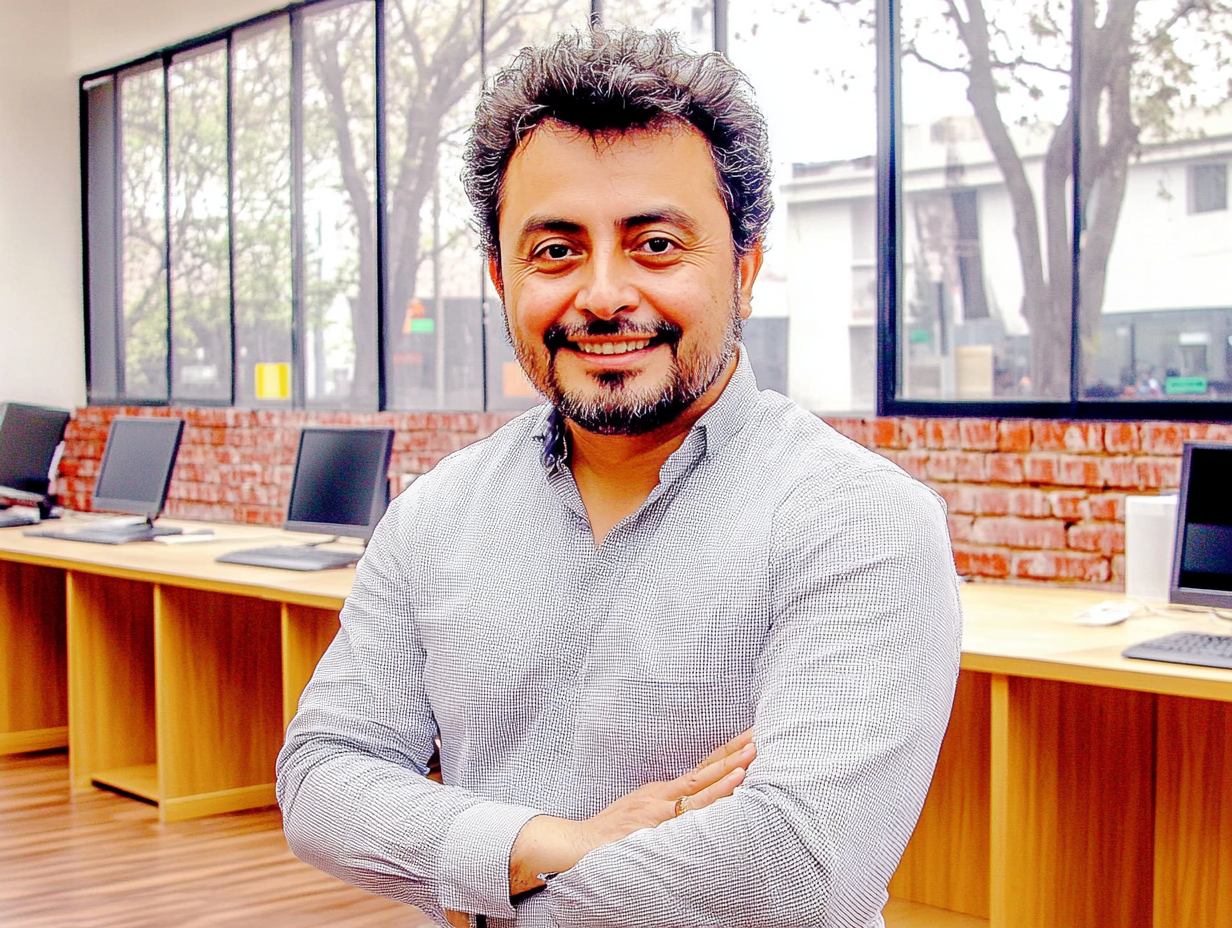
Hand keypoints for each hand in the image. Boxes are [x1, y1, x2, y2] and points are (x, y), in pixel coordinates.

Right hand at [508, 728, 755, 894]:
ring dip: (730, 768)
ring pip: (704, 785)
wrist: (578, 847)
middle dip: (736, 752)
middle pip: (707, 769)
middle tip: (762, 734)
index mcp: (662, 792)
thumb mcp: (640, 813)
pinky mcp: (659, 822)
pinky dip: (716, 793)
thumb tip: (692, 807)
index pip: (703, 767)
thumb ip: (665, 808)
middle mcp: (664, 795)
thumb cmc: (610, 835)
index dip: (727, 752)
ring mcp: (662, 808)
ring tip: (753, 752)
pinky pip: (695, 807)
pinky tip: (734, 784)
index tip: (751, 737)